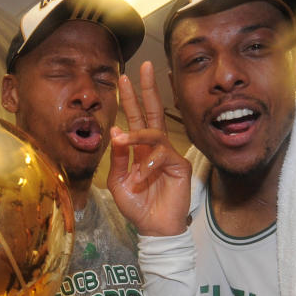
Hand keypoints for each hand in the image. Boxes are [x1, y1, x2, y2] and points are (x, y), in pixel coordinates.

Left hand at [107, 61, 190, 236]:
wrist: (153, 228)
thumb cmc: (137, 206)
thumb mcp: (118, 181)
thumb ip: (118, 157)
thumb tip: (116, 131)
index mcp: (140, 149)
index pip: (136, 118)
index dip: (130, 98)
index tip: (122, 78)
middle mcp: (155, 148)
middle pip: (153, 111)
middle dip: (147, 89)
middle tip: (143, 67)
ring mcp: (168, 155)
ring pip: (154, 133)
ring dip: (135, 135)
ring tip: (121, 140)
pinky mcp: (179, 165)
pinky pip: (162, 155)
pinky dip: (148, 165)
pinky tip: (141, 177)